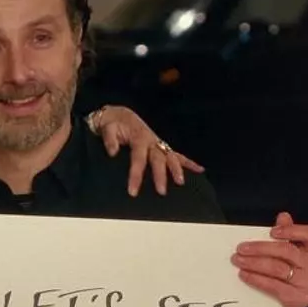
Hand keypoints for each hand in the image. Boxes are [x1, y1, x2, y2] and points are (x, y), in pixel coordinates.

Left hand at [89, 105, 203, 195]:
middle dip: (161, 175)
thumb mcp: (107, 127)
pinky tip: (200, 170)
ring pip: (171, 156)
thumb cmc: (113, 123)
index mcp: (138, 137)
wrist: (120, 114)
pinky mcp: (161, 145)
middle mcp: (152, 140)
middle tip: (161, 192)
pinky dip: (189, 162)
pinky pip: (177, 155)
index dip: (136, 174)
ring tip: (180, 182)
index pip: (138, 158)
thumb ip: (109, 139)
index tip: (133, 191)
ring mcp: (158, 143)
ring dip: (177, 169)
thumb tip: (113, 152)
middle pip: (158, 158)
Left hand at [231, 213, 307, 306]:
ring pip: (277, 268)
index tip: (272, 231)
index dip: (292, 231)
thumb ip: (286, 236)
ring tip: (239, 261)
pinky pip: (274, 286)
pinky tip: (245, 275)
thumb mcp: (288, 256)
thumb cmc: (288, 279)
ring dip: (254, 263)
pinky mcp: (297, 299)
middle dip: (260, 248)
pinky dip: (256, 279)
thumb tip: (283, 217)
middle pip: (287, 251)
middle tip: (242, 248)